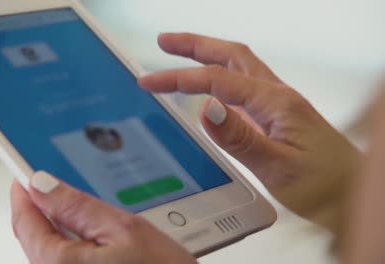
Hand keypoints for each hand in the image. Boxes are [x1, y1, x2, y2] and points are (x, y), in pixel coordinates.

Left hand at [10, 171, 196, 263]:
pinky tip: (97, 236)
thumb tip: (43, 185)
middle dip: (45, 208)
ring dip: (62, 226)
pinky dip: (74, 243)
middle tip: (59, 184)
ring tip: (90, 212)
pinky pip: (66, 261)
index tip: (26, 171)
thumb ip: (78, 206)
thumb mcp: (124, 229)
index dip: (24, 190)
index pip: (25, 220)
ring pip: (51, 248)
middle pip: (35, 236)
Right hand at [139, 33, 362, 229]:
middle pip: (230, 56)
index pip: (218, 81)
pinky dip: (219, 77)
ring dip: (207, 55)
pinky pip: (242, 86)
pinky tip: (210, 87)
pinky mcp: (276, 116)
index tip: (151, 81)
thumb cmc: (325, 185)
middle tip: (164, 41)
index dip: (180, 78)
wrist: (350, 193)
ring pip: (237, 67)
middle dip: (194, 44)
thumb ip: (241, 138)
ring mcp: (277, 104)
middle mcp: (277, 96)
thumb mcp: (279, 167)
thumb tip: (207, 109)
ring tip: (180, 53)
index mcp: (275, 102)